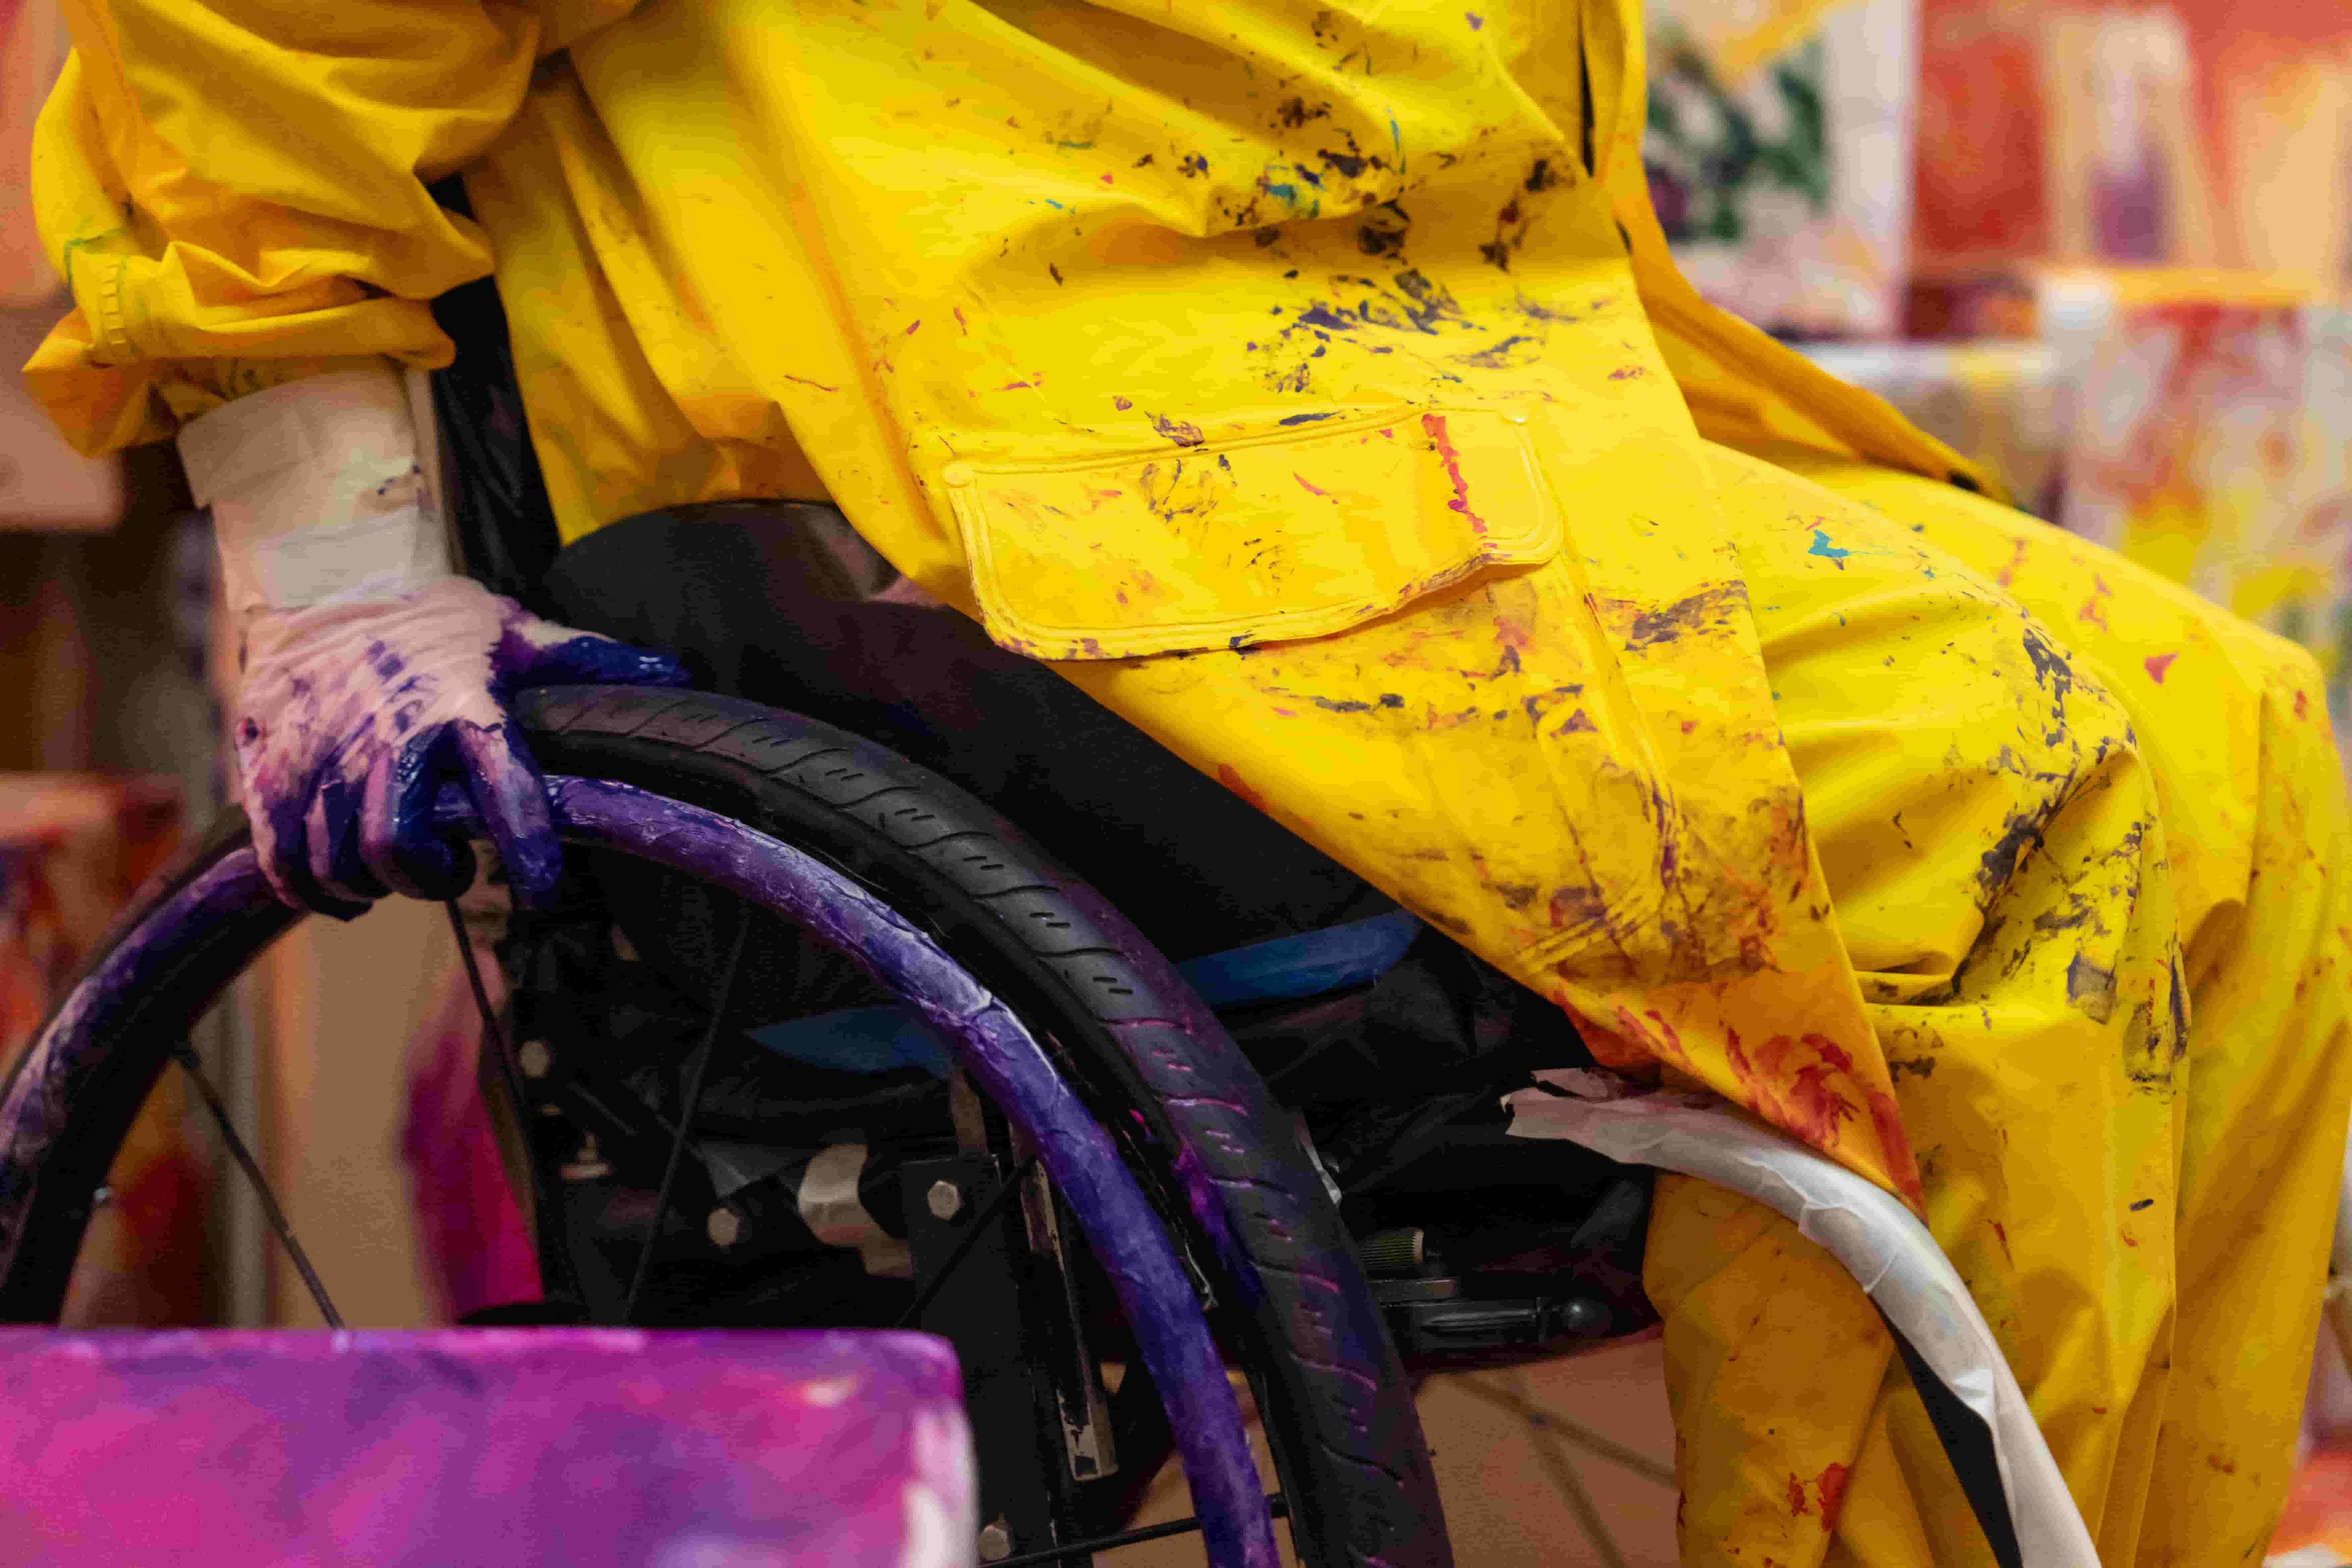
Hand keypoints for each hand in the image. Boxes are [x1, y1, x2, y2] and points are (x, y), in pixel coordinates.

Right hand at [230, 576, 685, 914]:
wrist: (319, 580)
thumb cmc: (433, 619)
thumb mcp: (515, 632)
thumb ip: (590, 661)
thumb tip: (677, 675)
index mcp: (462, 704)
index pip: (501, 781)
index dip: (524, 839)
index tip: (541, 889)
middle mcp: (388, 733)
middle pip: (396, 847)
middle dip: (428, 879)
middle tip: (451, 871)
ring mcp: (321, 752)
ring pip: (338, 860)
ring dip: (372, 886)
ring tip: (397, 872)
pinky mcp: (268, 767)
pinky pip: (282, 859)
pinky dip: (310, 888)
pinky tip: (340, 887)